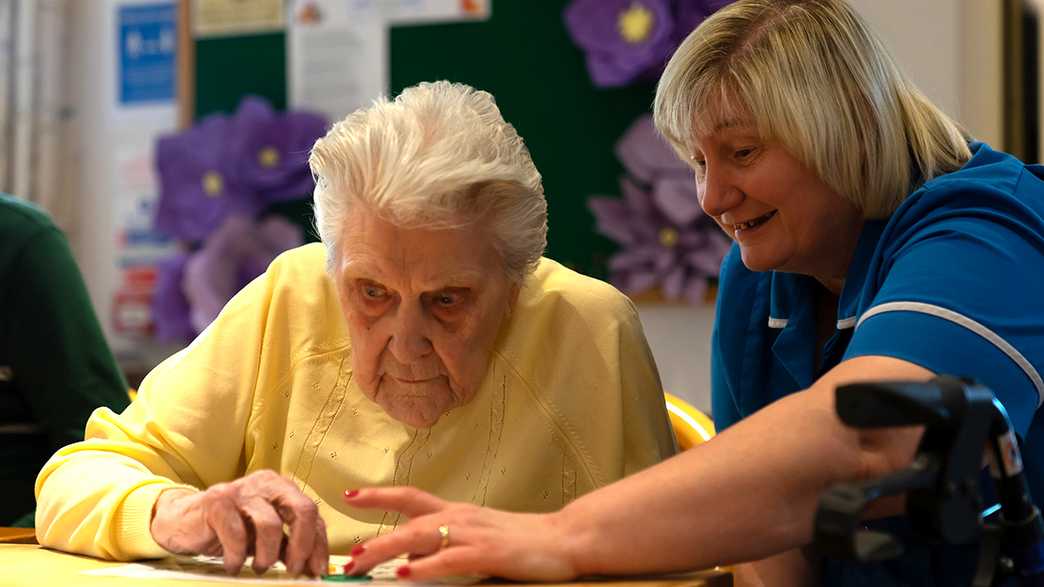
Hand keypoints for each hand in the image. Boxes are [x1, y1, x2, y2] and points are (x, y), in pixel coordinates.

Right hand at [150, 470, 327, 575]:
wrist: (184, 521)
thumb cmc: (229, 529)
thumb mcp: (264, 537)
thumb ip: (288, 546)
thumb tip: (313, 568)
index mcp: (282, 488)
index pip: (312, 514)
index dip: (319, 544)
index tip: (317, 570)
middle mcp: (266, 483)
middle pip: (302, 510)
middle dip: (303, 545)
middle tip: (293, 570)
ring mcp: (242, 490)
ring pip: (270, 525)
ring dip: (268, 555)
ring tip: (260, 567)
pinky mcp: (218, 502)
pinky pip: (237, 535)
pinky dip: (238, 557)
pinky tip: (233, 565)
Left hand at [343, 487, 579, 580]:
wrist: (565, 538)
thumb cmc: (524, 540)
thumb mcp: (480, 535)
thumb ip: (448, 541)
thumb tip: (413, 552)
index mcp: (457, 511)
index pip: (410, 497)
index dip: (379, 496)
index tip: (349, 495)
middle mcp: (460, 517)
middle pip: (407, 518)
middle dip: (374, 534)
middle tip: (347, 555)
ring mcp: (473, 533)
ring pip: (421, 536)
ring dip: (387, 549)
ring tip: (361, 562)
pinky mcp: (487, 553)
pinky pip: (449, 559)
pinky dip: (425, 566)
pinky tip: (405, 574)